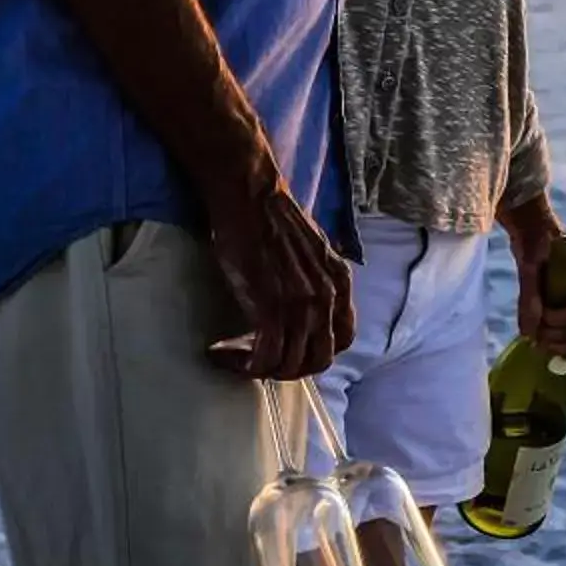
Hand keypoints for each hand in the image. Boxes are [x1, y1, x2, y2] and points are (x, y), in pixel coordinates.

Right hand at [200, 178, 355, 381]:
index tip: (292, 351)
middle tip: (261, 362)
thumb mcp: (315, 248)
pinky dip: (242, 364)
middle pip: (319, 359)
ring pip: (290, 364)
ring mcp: (301, 305)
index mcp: (340, 282)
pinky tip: (221, 353)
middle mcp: (327, 297)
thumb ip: (319, 278)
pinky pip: (264, 356)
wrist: (250, 196)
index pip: (344, 339)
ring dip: (261, 369)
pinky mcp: (270, 308)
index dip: (318, 352)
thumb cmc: (272, 216)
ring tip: (235, 358)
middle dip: (290, 369)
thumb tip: (308, 303)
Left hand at [504, 203, 565, 361]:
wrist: (533, 230)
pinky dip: (562, 346)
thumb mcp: (529, 265)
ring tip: (535, 342)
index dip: (558, 324)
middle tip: (532, 339)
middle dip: (556, 338)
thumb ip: (530, 296)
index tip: (538, 322)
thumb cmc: (534, 241)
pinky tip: (549, 350)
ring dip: (558, 345)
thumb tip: (527, 333)